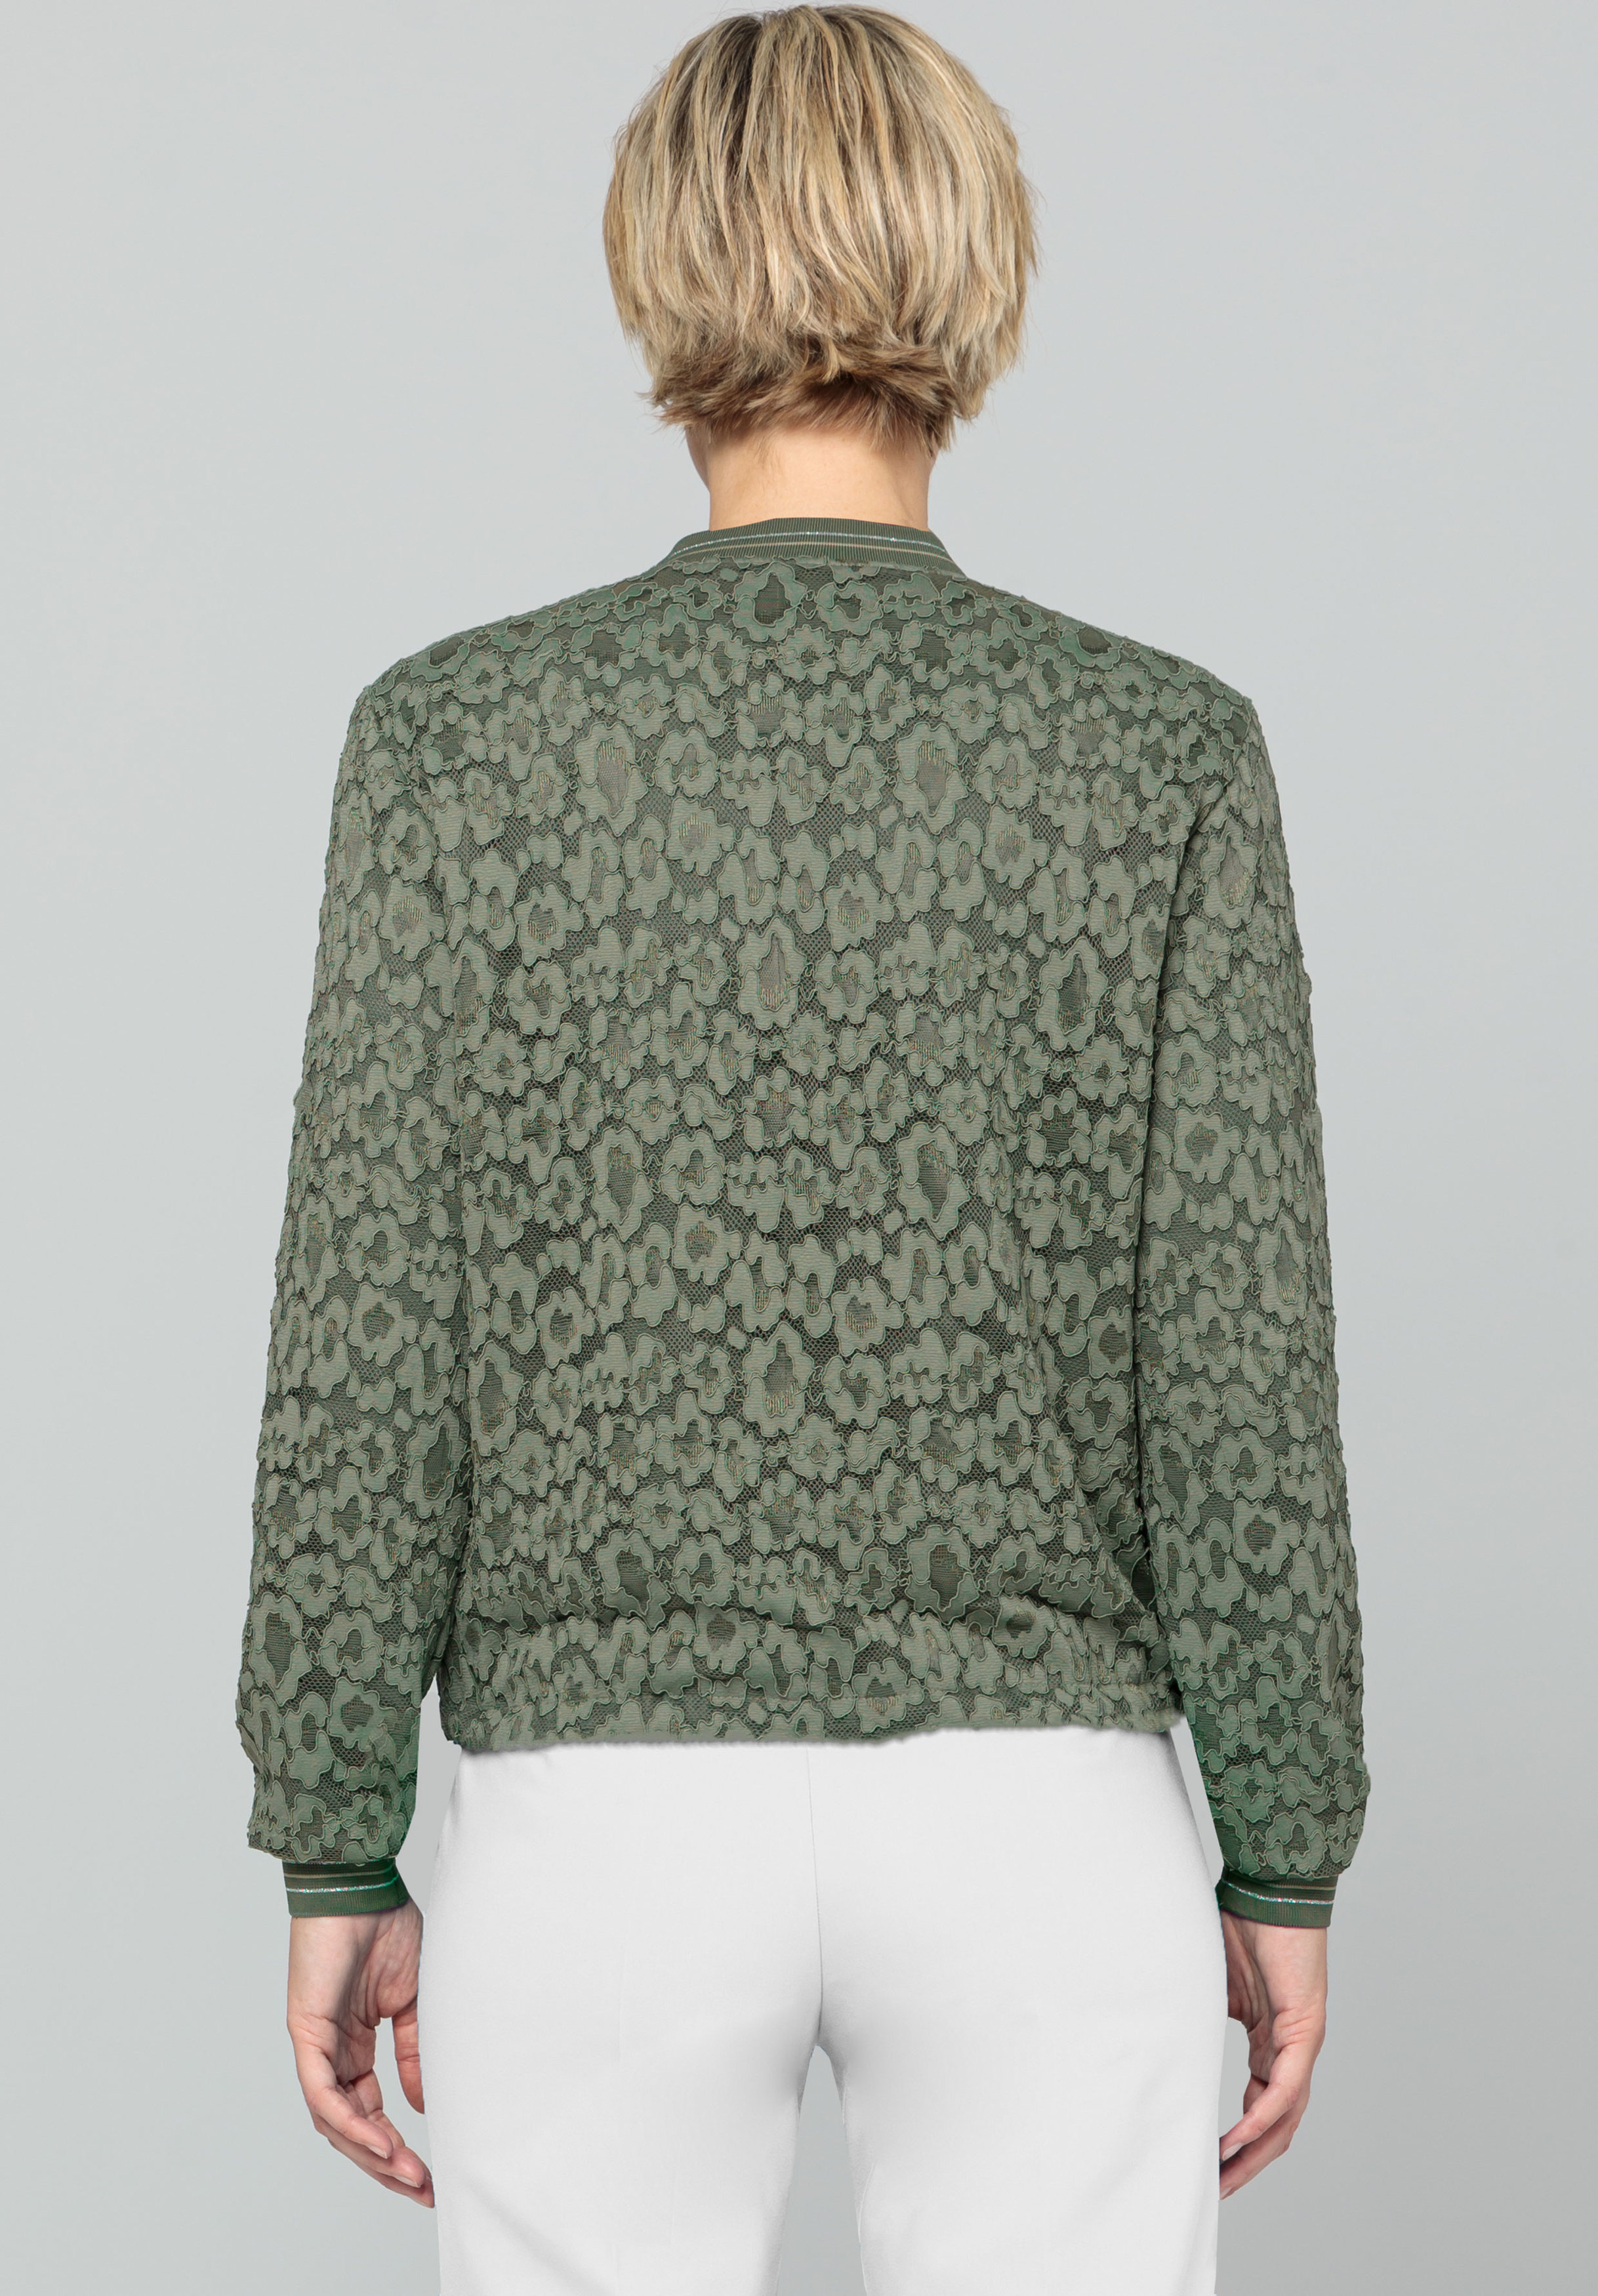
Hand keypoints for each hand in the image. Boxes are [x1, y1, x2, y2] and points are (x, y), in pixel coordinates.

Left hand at [286, 1900, 433, 2205]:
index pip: (371, 2111)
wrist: (362, 1888)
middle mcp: (331, 2053)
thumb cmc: (386, 1928)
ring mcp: (316, 2046)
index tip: (428, 2173)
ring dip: (370, 2152)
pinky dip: (351, 2121)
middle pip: (351, 2128)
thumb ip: (413, 2052)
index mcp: (355, 2045)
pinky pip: (323, 2092)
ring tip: (407, 2173)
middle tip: (421, 2190)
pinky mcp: (306, 2033)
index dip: (396, 2145)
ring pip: (334, 2121)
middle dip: (384, 2165)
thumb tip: (421, 2104)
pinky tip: (381, 2140)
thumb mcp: (412, 2000)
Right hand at [1218, 1912, 1327, 2197]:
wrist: (1268, 1893)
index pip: (1260, 2107)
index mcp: (1271, 2043)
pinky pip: (1285, 2090)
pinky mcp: (1306, 2033)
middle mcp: (1291, 2052)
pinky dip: (1261, 2118)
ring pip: (1285, 2118)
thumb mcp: (1208, 1985)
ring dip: (1254, 2153)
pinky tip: (1237, 2138)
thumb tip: (1153, 2035)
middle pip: (1276, 2126)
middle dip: (1246, 2163)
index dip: (1237, 2141)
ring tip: (1223, 2178)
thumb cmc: (1238, 1926)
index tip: (1206, 2163)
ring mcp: (1302, 2045)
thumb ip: (1193, 2018)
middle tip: (1214, 2191)